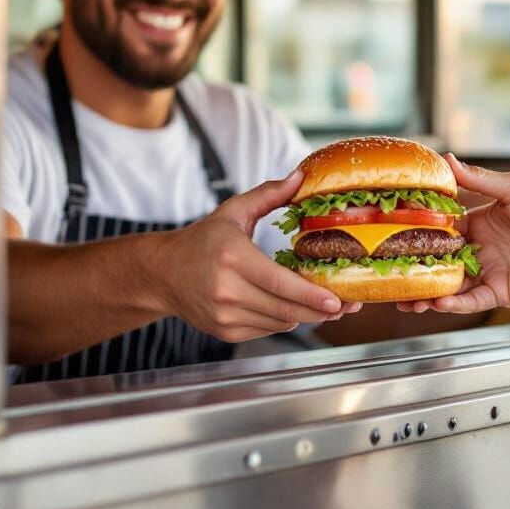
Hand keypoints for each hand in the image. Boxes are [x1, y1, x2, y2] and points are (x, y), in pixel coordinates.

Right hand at [158, 170, 360, 342]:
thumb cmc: (202, 240)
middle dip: (320, 310)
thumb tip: (300, 177)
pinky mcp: (225, 331)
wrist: (163, 273)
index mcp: (232, 257)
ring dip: (304, 315)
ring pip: (280, 322)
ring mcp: (224, 315)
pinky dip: (283, 319)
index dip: (311, 295)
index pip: (279, 283)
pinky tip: (290, 306)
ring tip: (324, 304)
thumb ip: (268, 194)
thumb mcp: (233, 211)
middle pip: (285, 309)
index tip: (337, 300)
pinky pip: (267, 329)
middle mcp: (226, 290)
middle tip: (346, 305)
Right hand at [398, 156, 509, 314]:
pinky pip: (472, 300)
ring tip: (405, 297)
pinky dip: (454, 303)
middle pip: (438, 261)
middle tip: (388, 272)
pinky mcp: (502, 292)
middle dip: (414, 269)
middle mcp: (479, 249)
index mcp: (478, 223)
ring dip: (426, 293)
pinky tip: (437, 301)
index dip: (416, 232)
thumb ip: (477, 179)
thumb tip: (447, 158)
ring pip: (449, 286)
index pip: (439, 229)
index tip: (392, 232)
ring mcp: (489, 273)